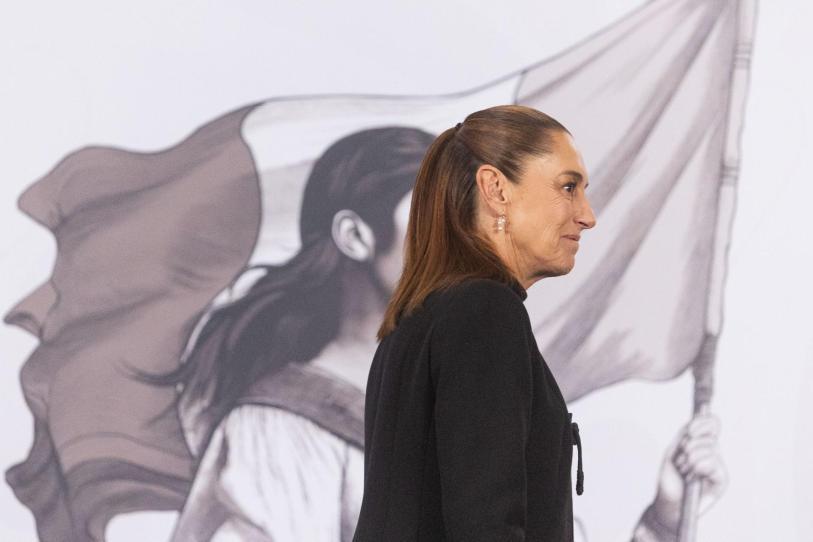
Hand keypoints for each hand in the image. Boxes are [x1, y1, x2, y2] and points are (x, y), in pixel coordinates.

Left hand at [648, 412, 727, 531]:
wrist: (669, 503)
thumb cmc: (670, 479)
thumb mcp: (673, 451)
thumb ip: (685, 435)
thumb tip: (696, 421)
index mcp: (701, 442)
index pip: (712, 423)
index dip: (702, 423)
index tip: (688, 432)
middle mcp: (712, 452)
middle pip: (710, 435)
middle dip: (689, 446)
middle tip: (681, 461)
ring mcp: (718, 465)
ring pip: (709, 448)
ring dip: (690, 460)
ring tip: (685, 472)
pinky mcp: (722, 479)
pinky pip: (713, 463)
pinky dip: (698, 467)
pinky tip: (693, 478)